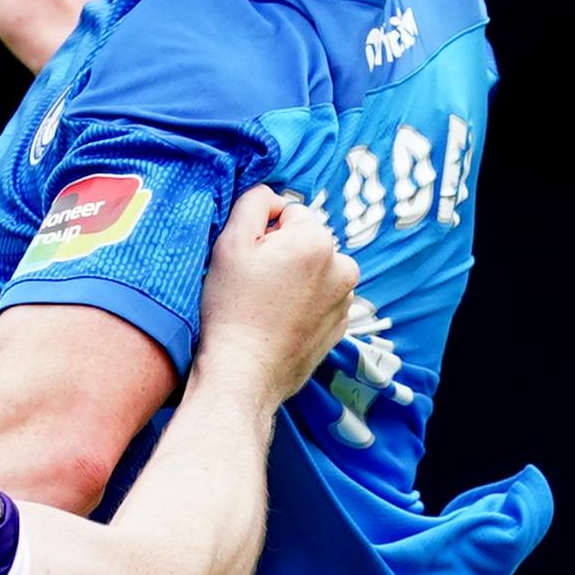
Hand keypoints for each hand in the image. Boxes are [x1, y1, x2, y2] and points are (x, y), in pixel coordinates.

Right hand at [199, 188, 359, 401]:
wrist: (243, 374)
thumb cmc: (231, 310)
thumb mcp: (229, 244)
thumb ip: (254, 203)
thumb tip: (273, 200)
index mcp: (317, 240)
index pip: (290, 212)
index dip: (264, 233)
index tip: (249, 261)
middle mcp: (343, 266)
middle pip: (306, 242)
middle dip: (283, 255)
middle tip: (255, 285)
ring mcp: (345, 299)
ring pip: (316, 270)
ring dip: (296, 279)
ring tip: (268, 306)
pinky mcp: (341, 326)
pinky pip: (321, 299)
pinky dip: (304, 304)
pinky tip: (280, 321)